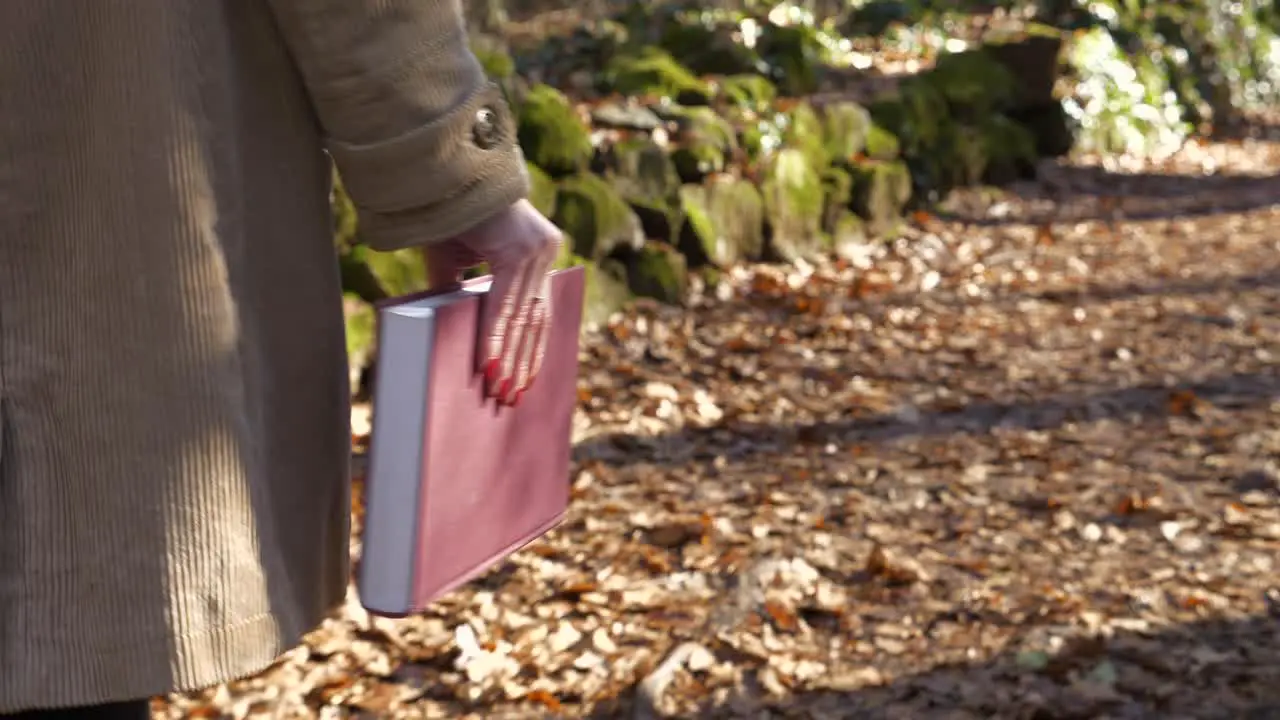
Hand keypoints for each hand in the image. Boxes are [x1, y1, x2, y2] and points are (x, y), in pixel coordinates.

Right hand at [421, 199, 561, 404]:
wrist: (440, 180)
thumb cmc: (447, 218)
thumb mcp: (453, 263)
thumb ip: (460, 293)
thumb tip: (455, 329)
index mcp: (537, 255)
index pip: (539, 311)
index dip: (531, 349)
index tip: (524, 380)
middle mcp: (544, 252)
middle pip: (535, 319)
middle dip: (521, 362)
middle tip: (511, 397)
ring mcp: (537, 250)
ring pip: (522, 317)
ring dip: (508, 357)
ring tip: (499, 388)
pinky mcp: (520, 250)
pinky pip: (505, 304)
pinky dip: (494, 336)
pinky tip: (489, 363)